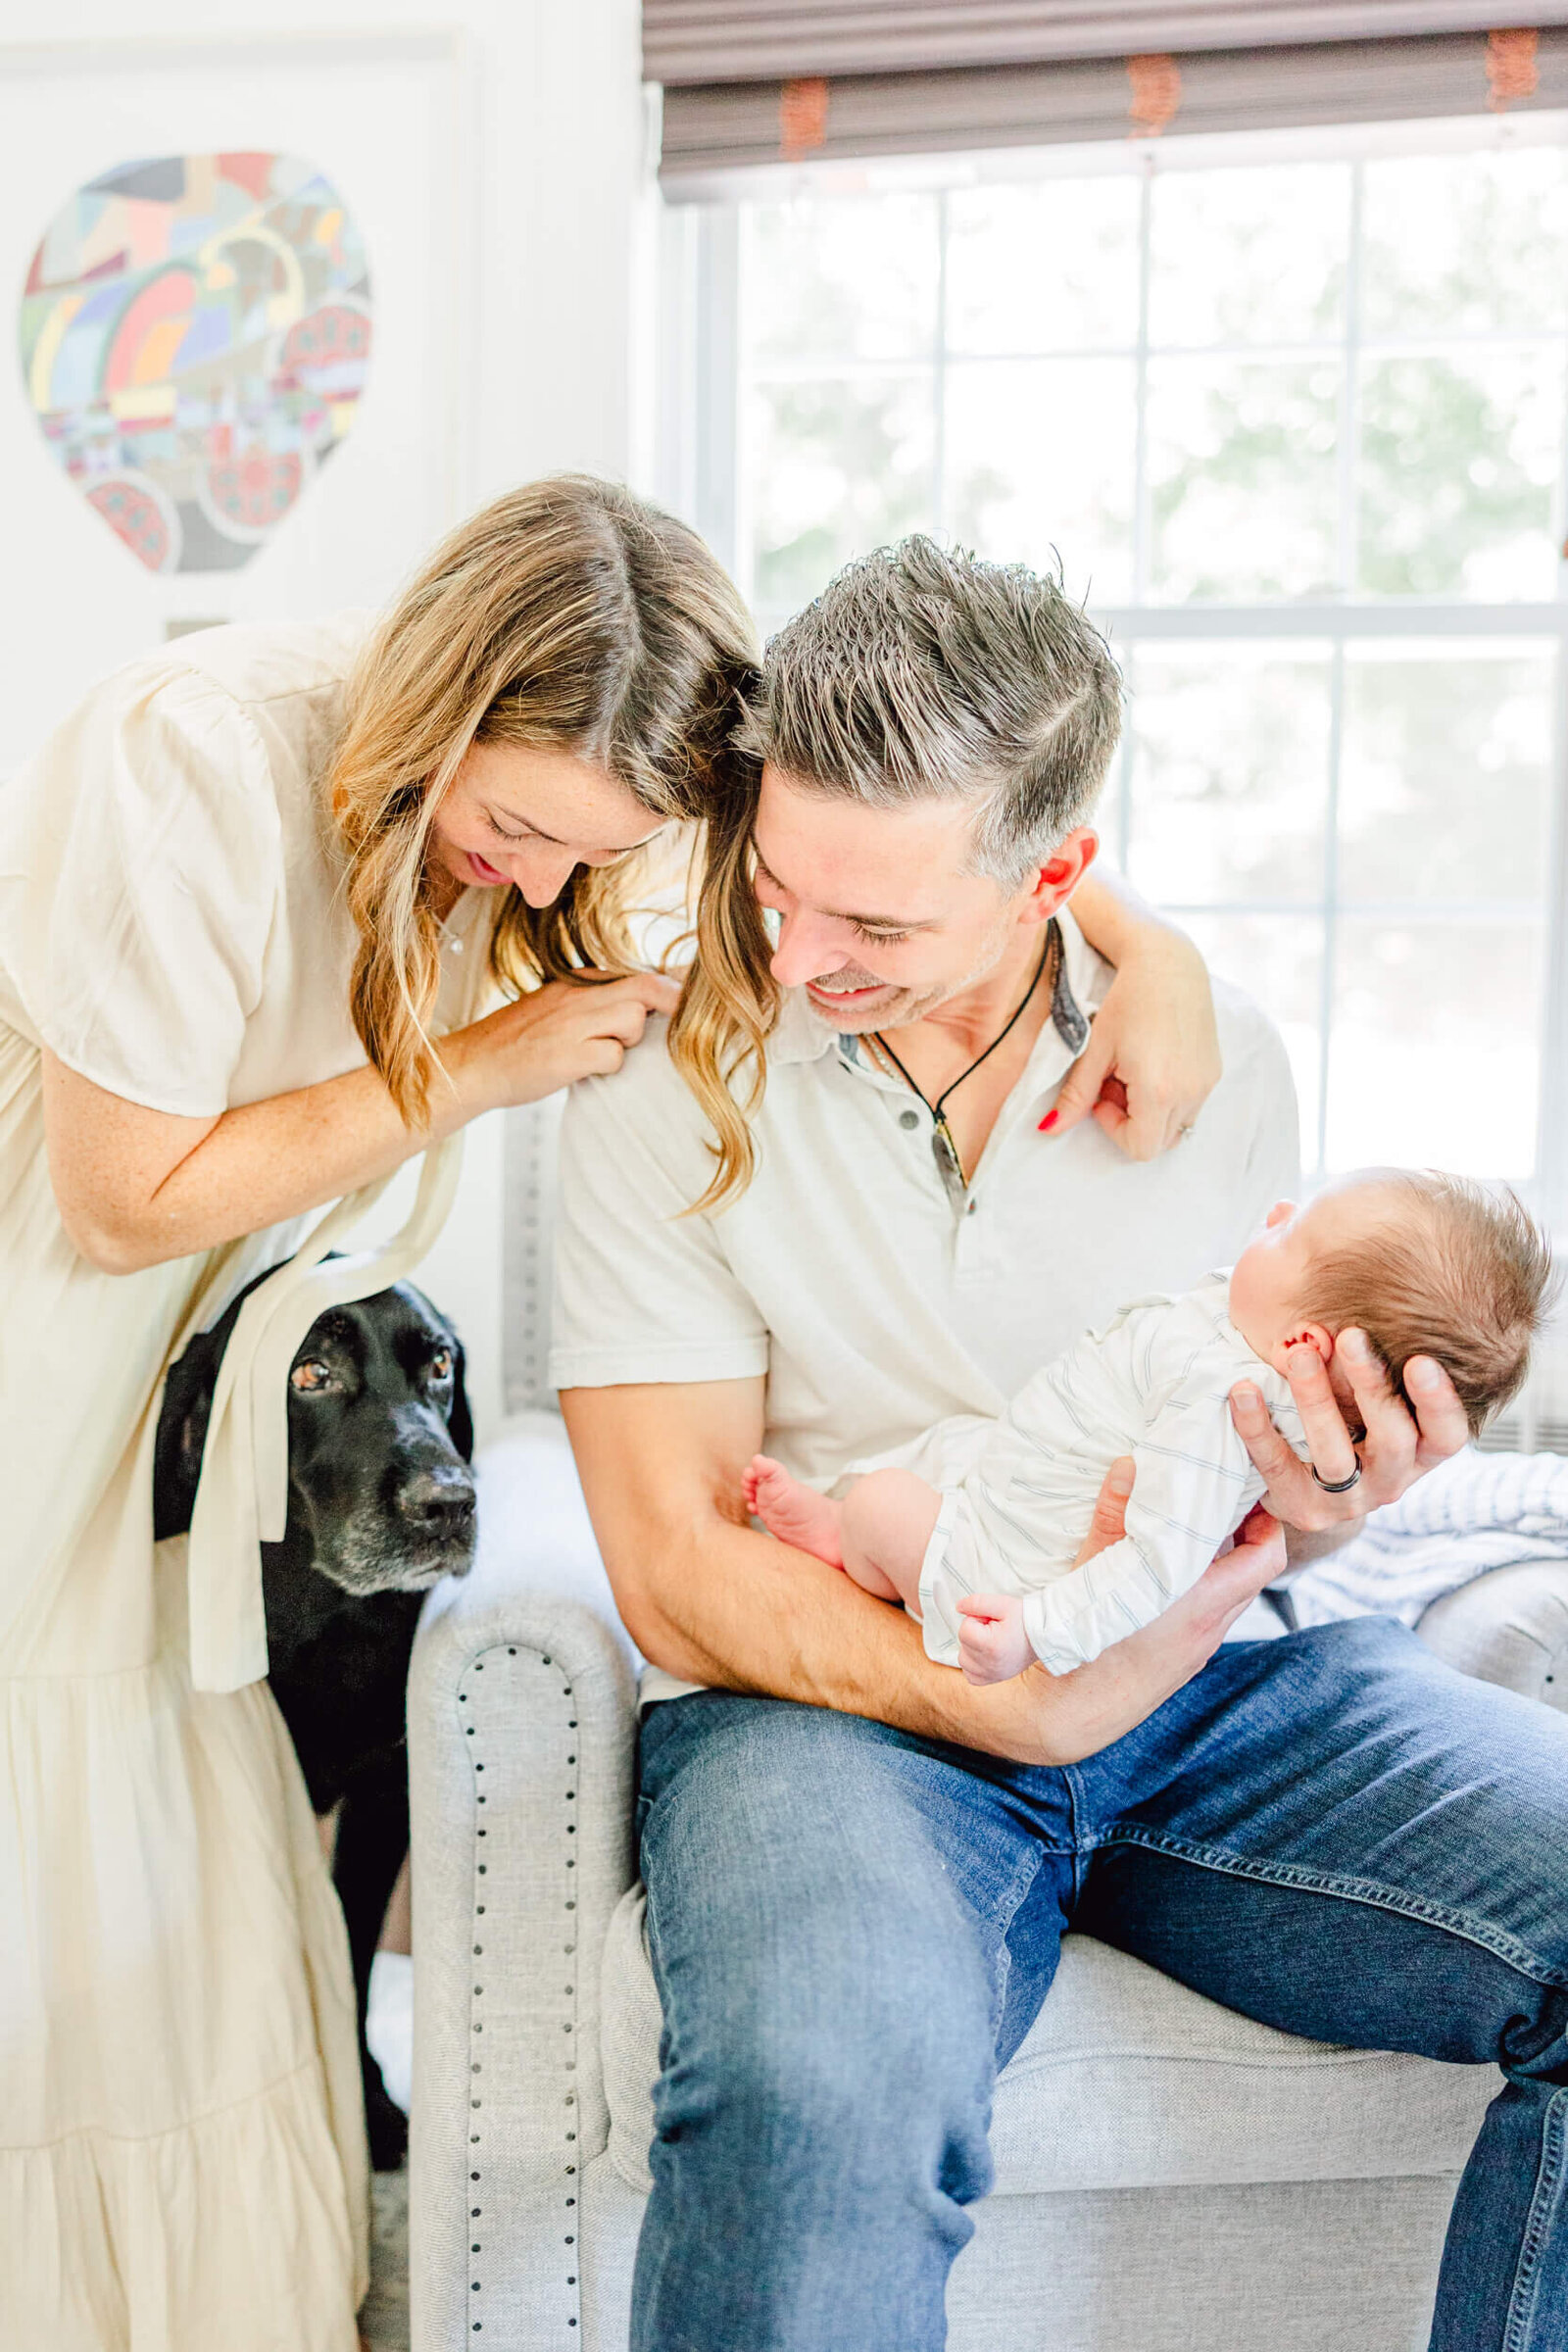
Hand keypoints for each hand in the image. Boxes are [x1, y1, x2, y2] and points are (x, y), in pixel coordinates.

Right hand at [449, 969, 681, 1113]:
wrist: (472, 1065)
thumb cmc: (518, 1043)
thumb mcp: (555, 1008)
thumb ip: (595, 1003)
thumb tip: (644, 1007)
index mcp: (576, 982)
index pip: (636, 974)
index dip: (670, 987)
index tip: (691, 995)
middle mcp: (576, 995)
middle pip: (645, 988)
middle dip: (671, 1004)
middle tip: (684, 1023)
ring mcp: (570, 1022)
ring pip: (633, 1019)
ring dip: (628, 1040)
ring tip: (601, 1052)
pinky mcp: (566, 1053)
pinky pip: (613, 1055)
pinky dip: (607, 1067)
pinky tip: (584, 1070)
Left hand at [956, 1593, 1033, 1684]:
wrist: (1045, 1636)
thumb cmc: (1026, 1619)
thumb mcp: (1003, 1603)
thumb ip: (976, 1602)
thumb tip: (958, 1607)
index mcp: (991, 1646)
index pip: (964, 1629)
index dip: (977, 1619)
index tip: (992, 1619)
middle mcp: (990, 1665)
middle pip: (963, 1644)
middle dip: (975, 1632)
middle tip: (995, 1628)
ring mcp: (992, 1675)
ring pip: (964, 1660)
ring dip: (972, 1648)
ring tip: (991, 1640)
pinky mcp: (995, 1679)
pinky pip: (971, 1676)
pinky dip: (974, 1665)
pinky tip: (986, 1655)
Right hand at [969, 1460, 1284, 1766]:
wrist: (1071, 1714)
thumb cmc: (1083, 1643)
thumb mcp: (1093, 1570)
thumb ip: (1114, 1516)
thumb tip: (1129, 1466)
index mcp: (1199, 1602)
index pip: (1266, 1558)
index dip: (1268, 1523)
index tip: (1250, 1495)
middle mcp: (1208, 1627)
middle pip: (1252, 1573)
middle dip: (1244, 1534)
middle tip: (1221, 1500)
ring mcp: (1198, 1648)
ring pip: (1230, 1595)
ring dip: (1222, 1562)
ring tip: (1193, 1528)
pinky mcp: (1182, 1660)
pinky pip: (1209, 1615)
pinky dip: (1203, 1586)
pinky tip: (1168, 1571)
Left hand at [1046, 926, 1219, 1161]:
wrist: (1168, 963)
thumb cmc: (1126, 1002)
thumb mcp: (1094, 1050)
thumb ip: (1075, 1096)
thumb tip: (1048, 1129)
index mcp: (1159, 1091)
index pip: (1140, 1148)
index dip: (1115, 1129)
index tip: (1102, 1094)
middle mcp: (1191, 1093)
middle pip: (1159, 1141)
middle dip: (1132, 1121)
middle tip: (1116, 1081)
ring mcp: (1207, 1083)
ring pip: (1176, 1125)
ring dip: (1151, 1111)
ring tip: (1134, 1070)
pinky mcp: (1215, 1071)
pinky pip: (1190, 1105)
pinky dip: (1169, 1097)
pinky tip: (1154, 1061)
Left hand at [1228, 1329, 1468, 1535]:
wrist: (1309, 1484)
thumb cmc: (1350, 1417)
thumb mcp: (1372, 1392)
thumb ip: (1377, 1350)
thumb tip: (1354, 1265)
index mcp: (1421, 1450)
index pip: (1447, 1434)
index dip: (1439, 1402)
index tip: (1421, 1360)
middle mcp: (1392, 1478)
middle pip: (1394, 1439)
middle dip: (1373, 1387)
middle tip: (1352, 1336)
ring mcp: (1348, 1499)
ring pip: (1336, 1456)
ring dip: (1318, 1401)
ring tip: (1301, 1355)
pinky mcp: (1302, 1507)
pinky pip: (1276, 1466)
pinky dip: (1257, 1427)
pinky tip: (1243, 1389)